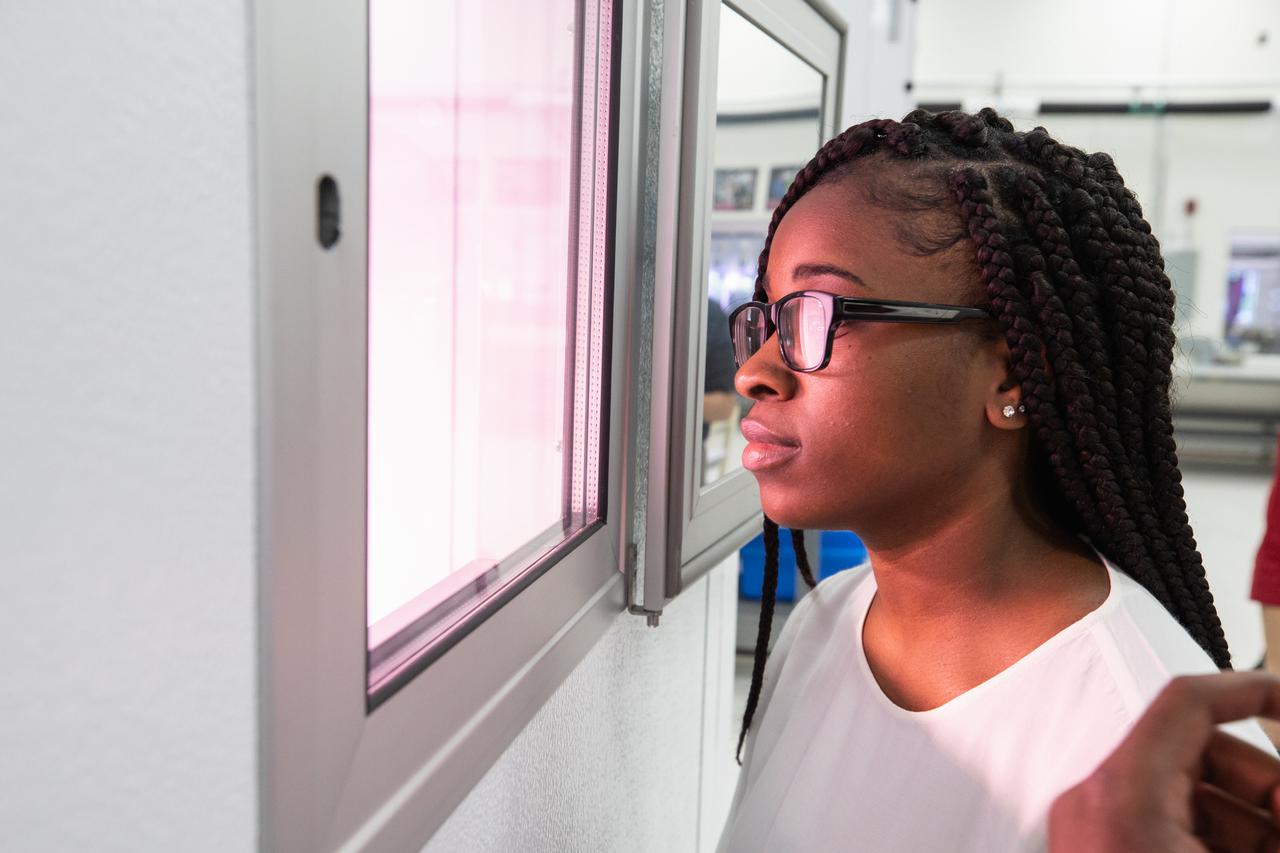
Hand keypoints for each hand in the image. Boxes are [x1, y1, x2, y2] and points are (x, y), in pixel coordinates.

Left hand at [1049, 672, 1279, 851]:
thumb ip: (1276, 828)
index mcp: (1123, 796)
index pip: (1187, 701)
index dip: (1251, 691)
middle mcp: (1094, 804)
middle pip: (1198, 753)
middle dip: (1266, 784)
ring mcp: (1087, 832)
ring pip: (1187, 795)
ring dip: (1249, 823)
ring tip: (1275, 844)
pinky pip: (1163, 826)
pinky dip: (1211, 839)